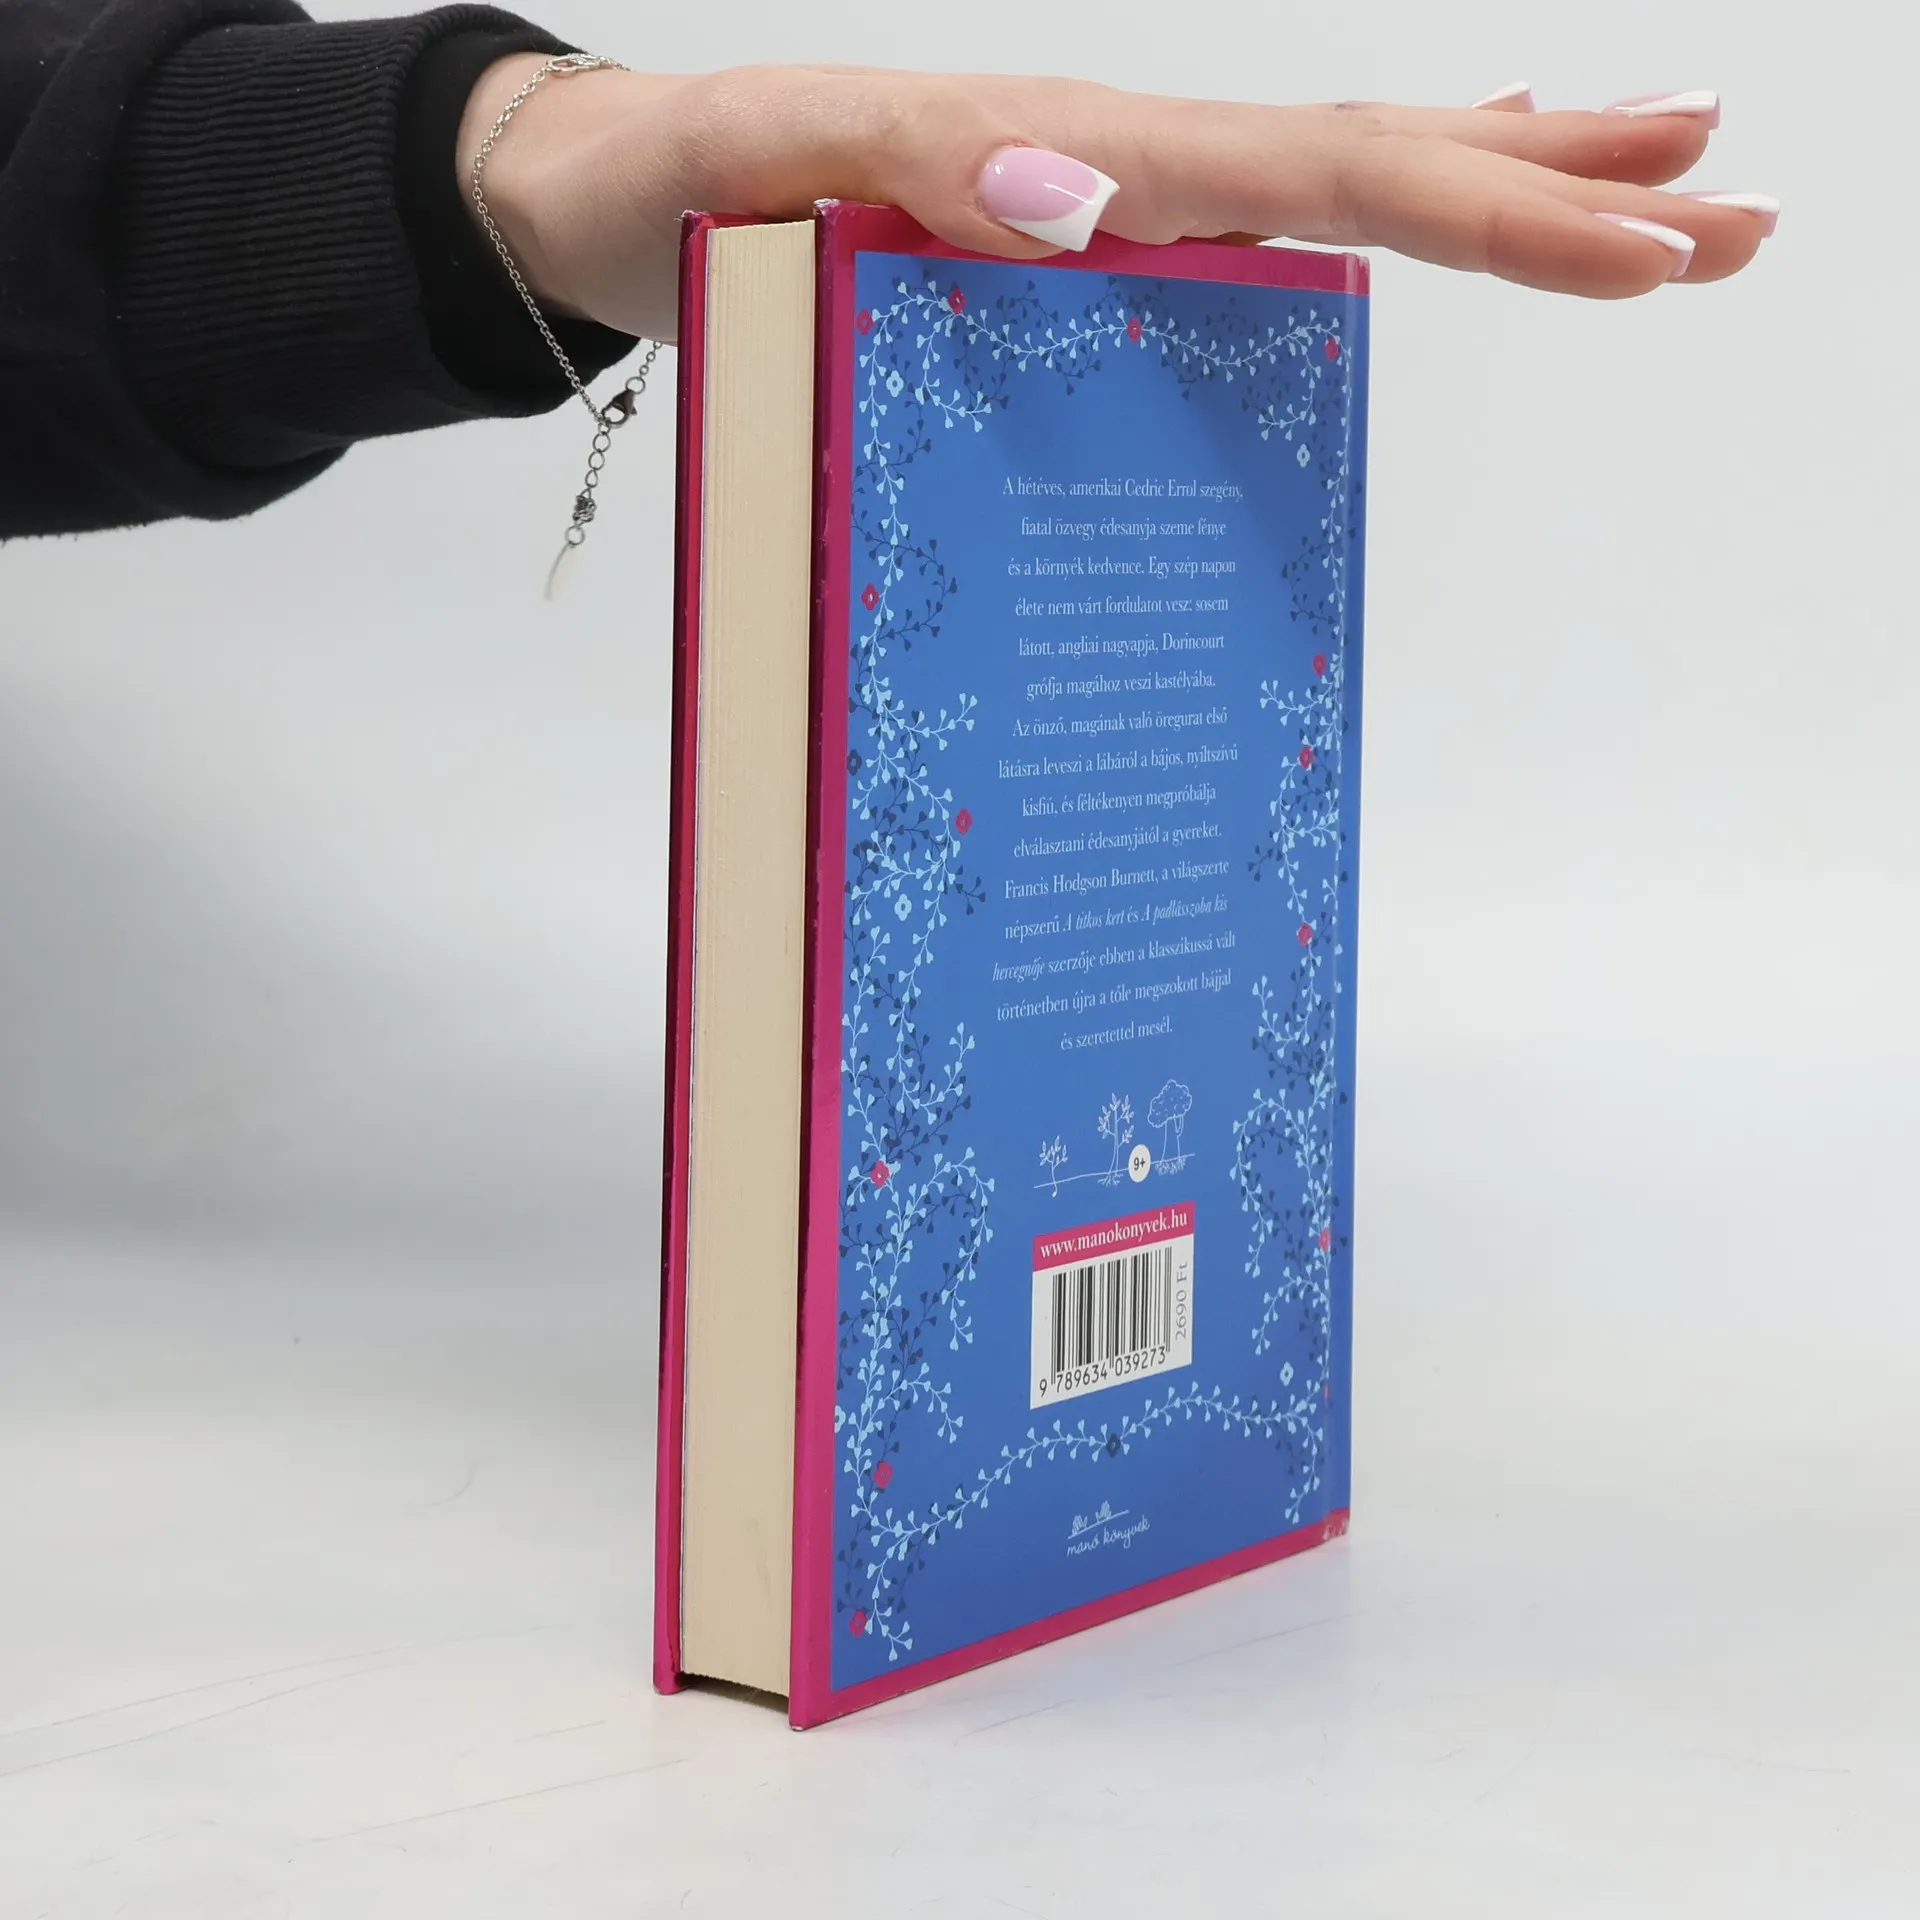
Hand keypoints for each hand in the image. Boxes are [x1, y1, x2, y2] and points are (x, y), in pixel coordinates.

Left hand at [459, 64, 1774, 340]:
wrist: (600, 193)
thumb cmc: (665, 189)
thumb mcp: (754, 170)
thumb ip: (897, 165)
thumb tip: (1082, 190)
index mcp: (1072, 150)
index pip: (1322, 168)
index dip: (1489, 208)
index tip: (1645, 240)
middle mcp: (1114, 167)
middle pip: (1373, 162)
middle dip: (1557, 196)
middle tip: (1733, 221)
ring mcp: (1103, 206)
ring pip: (1337, 188)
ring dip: (1503, 200)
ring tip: (1660, 214)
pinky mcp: (1073, 254)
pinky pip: (1252, 239)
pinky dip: (1368, 238)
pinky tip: (1429, 243)